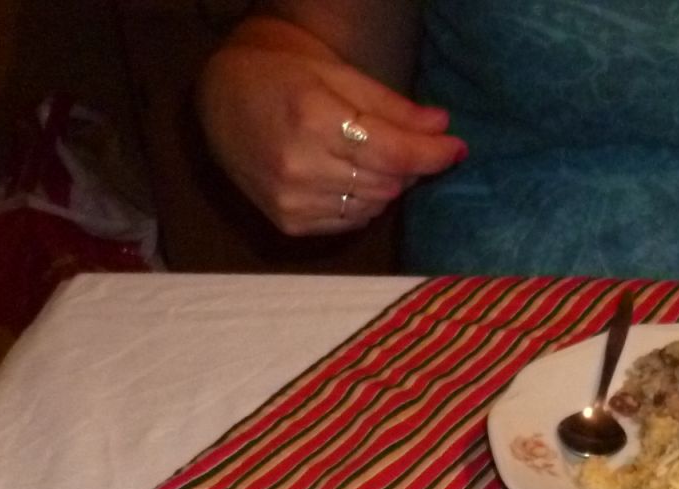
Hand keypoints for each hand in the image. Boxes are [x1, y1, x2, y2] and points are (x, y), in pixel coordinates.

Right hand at [198, 23, 465, 236]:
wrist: (221, 98)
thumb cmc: (283, 77)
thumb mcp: (338, 75)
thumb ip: (392, 107)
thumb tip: (441, 128)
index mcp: (313, 120)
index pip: (393, 152)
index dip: (431, 153)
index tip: (457, 148)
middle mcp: (300, 166)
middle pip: (387, 182)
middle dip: (409, 166)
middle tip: (411, 146)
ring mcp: (291, 200)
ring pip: (372, 207)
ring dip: (386, 186)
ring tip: (374, 159)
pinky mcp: (288, 223)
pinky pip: (349, 222)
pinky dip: (362, 204)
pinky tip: (349, 179)